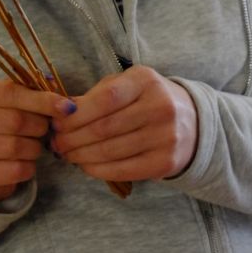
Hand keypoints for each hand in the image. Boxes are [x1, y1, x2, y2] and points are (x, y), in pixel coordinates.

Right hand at [0, 79, 73, 202]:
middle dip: (39, 127)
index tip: (68, 108)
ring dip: (34, 148)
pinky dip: (29, 167)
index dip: (43, 100)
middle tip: (43, 130)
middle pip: (16, 121)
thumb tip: (61, 95)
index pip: (10, 92)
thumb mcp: (7, 104)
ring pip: (16, 147)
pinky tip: (24, 162)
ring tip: (32, 147)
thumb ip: (30, 95)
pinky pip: (16, 169)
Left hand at [51, 65, 198, 182]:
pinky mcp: (166, 162)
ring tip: (68, 155)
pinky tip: (87, 166)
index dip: (75, 114)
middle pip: (104, 128)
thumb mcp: (128, 86)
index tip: (57, 123)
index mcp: (146, 82)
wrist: (194, 124)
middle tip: (57, 143)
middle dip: (72, 138)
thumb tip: (59, 112)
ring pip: (110, 151)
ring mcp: (166, 137)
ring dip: (81, 156)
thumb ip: (97, 95)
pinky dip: (99, 170)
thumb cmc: (149, 101)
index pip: (105, 99)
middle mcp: (160, 108)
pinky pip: (124, 170)